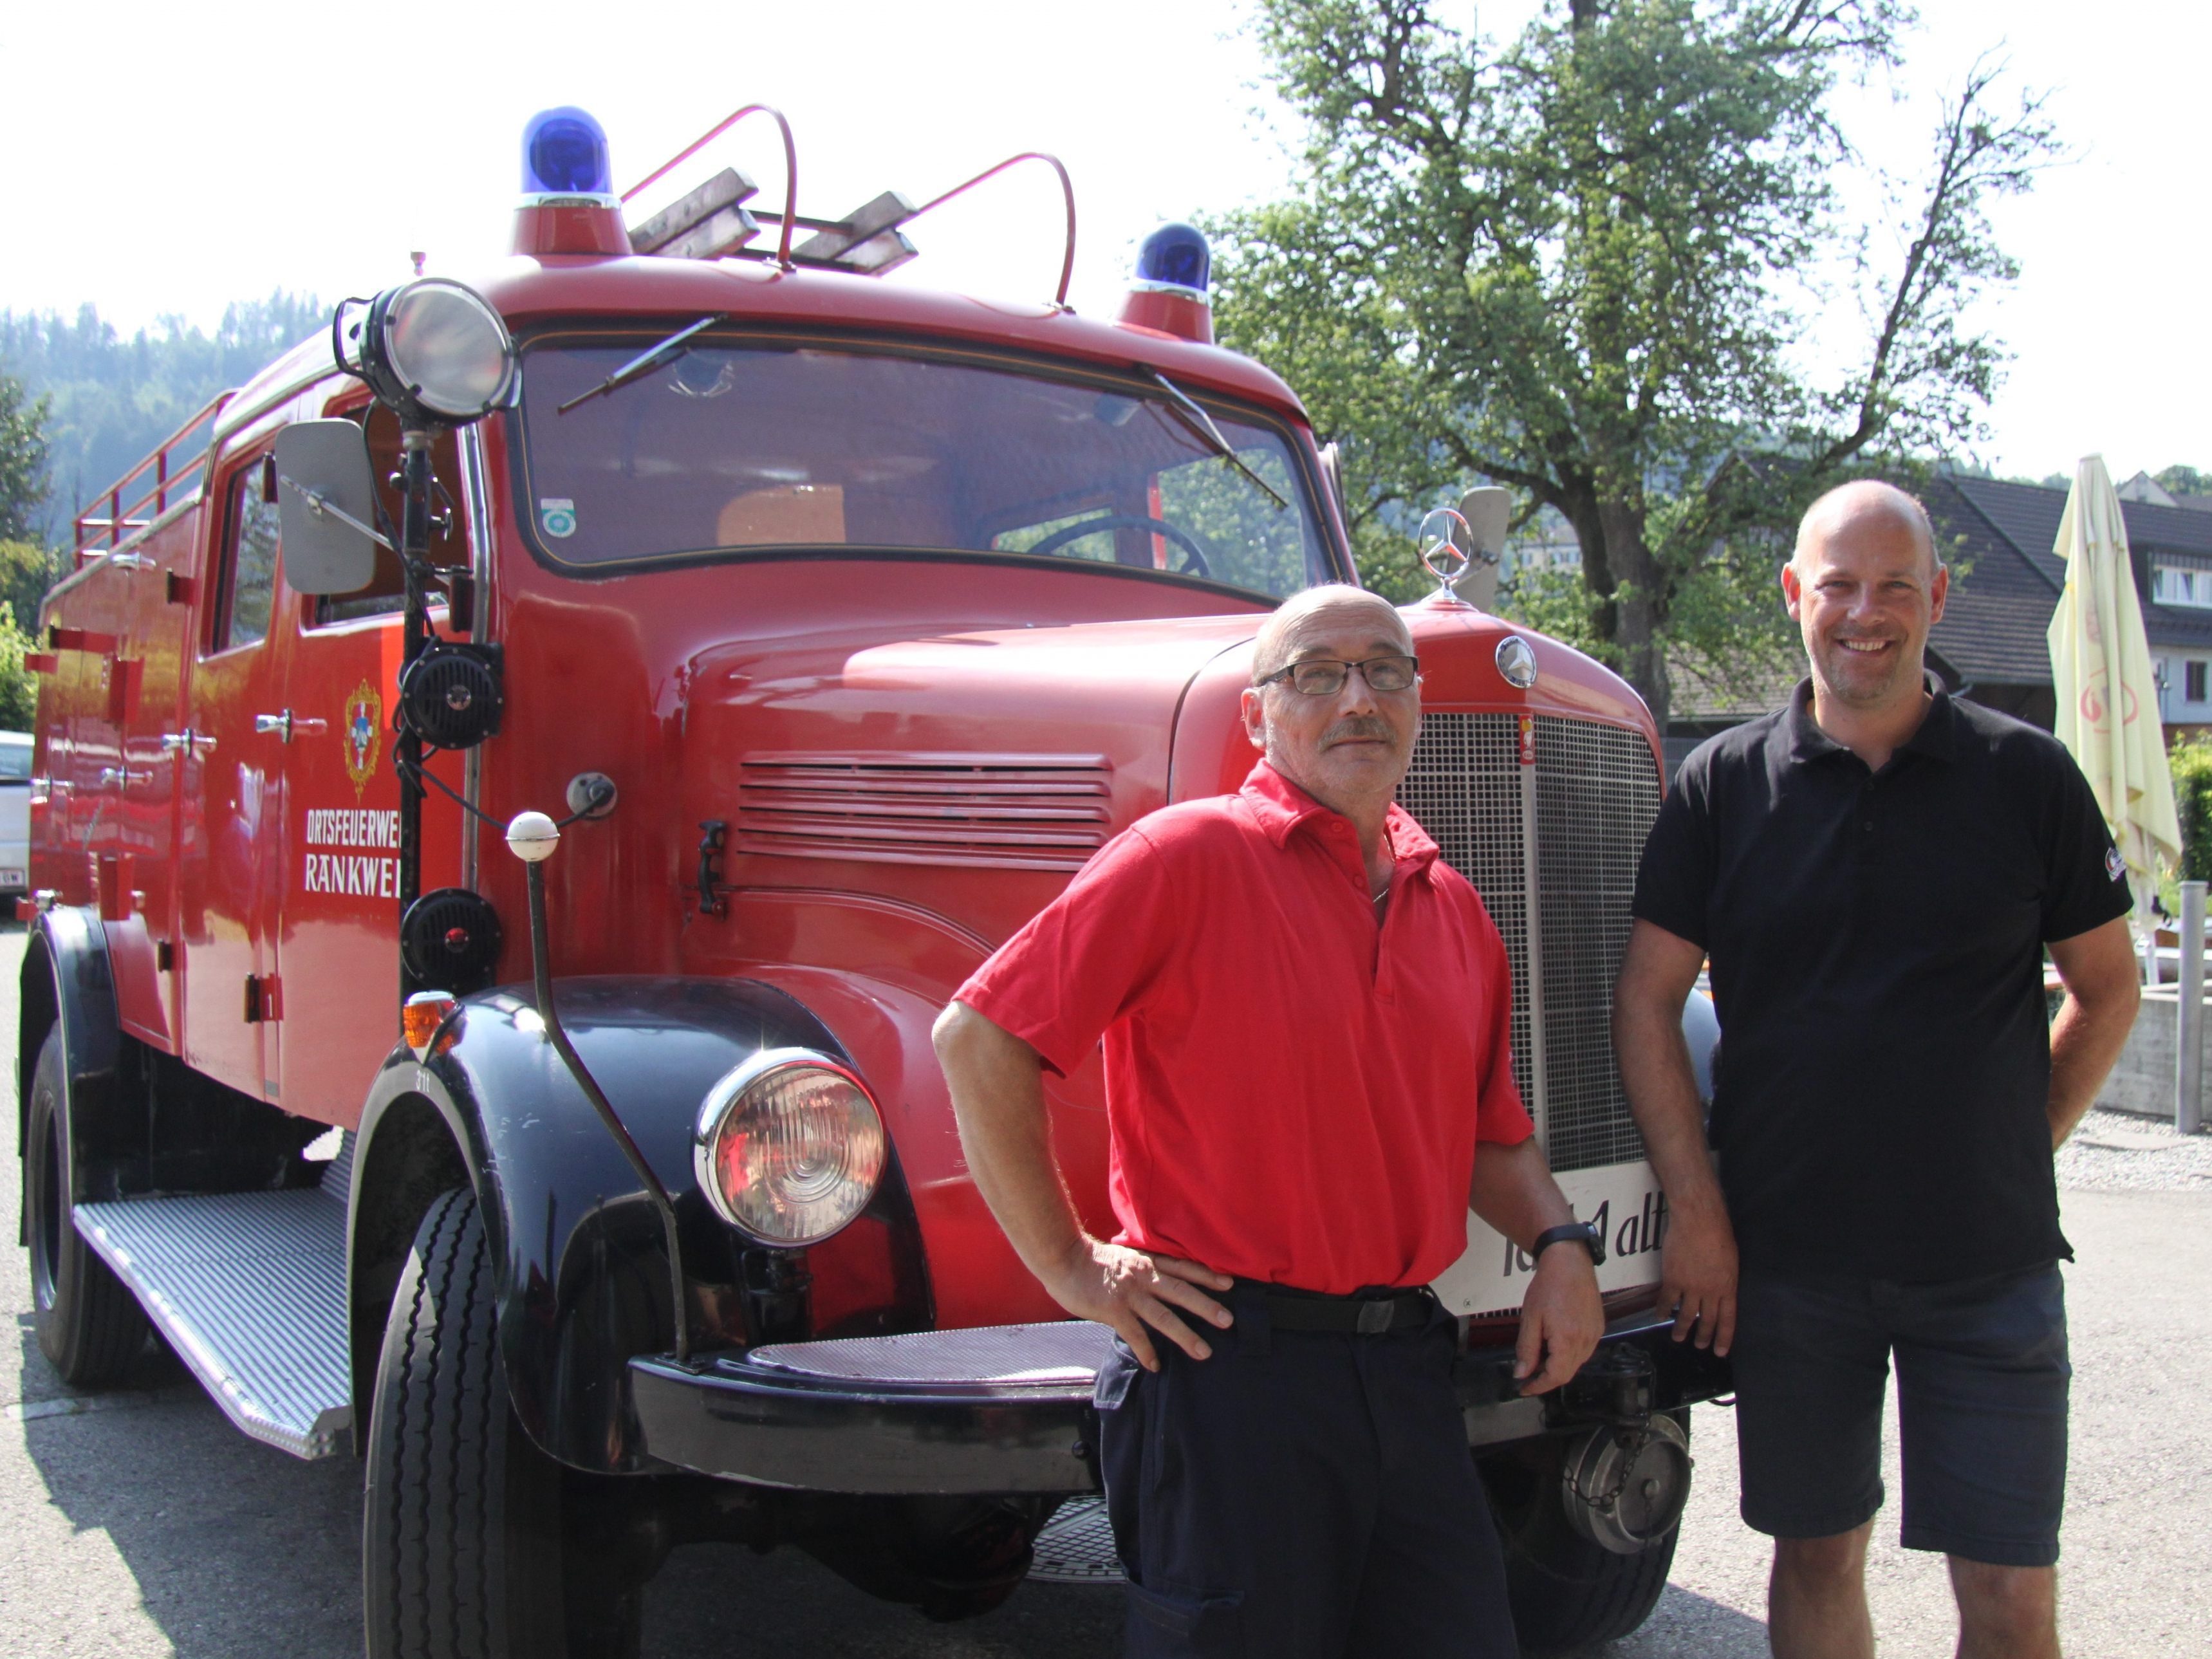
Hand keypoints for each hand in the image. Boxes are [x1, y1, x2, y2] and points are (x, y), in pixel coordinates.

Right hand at [1041, 1237, 1232, 1370]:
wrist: (1063, 1257)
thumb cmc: (1091, 1259)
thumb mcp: (1124, 1256)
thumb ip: (1142, 1267)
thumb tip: (1157, 1280)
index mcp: (1147, 1262)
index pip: (1183, 1267)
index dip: (1207, 1276)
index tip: (1229, 1284)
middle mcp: (1143, 1276)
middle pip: (1181, 1292)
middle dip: (1206, 1306)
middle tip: (1228, 1320)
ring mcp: (1129, 1293)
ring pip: (1164, 1316)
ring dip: (1186, 1335)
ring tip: (1204, 1352)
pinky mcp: (1113, 1309)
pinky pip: (1135, 1334)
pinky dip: (1147, 1351)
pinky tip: (1156, 1365)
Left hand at [1514, 1244, 1603, 1394]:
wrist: (1570, 1263)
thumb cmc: (1548, 1286)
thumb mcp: (1530, 1318)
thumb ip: (1526, 1349)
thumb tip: (1522, 1374)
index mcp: (1568, 1340)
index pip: (1556, 1377)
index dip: (1539, 1387)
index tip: (1525, 1389)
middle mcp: (1586, 1341)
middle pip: (1567, 1373)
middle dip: (1546, 1376)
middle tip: (1528, 1372)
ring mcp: (1595, 1335)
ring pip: (1576, 1363)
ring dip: (1558, 1365)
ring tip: (1540, 1353)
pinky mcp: (1598, 1328)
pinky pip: (1584, 1350)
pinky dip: (1569, 1354)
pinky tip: (1555, 1342)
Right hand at [1660, 1203, 1737, 1354]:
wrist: (1700, 1222)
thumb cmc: (1720, 1235)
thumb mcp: (1731, 1261)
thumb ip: (1725, 1279)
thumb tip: (1720, 1288)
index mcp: (1728, 1288)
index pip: (1727, 1320)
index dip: (1724, 1338)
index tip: (1720, 1351)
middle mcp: (1710, 1293)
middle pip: (1707, 1320)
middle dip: (1703, 1336)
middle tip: (1699, 1346)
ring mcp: (1691, 1288)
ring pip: (1687, 1315)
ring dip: (1682, 1328)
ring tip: (1678, 1338)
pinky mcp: (1673, 1280)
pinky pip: (1667, 1301)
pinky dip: (1664, 1310)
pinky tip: (1661, 1316)